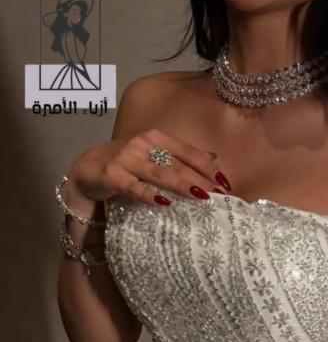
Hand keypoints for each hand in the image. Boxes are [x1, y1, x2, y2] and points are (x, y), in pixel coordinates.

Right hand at [66, 129, 231, 209]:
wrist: (87, 168)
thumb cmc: (126, 163)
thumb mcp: (155, 155)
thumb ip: (181, 156)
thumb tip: (214, 159)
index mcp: (156, 137)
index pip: (187, 152)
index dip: (207, 167)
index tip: (225, 183)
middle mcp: (142, 144)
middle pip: (177, 164)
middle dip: (200, 180)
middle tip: (220, 195)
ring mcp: (126, 159)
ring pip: (159, 174)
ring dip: (182, 185)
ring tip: (201, 197)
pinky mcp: (113, 176)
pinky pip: (134, 187)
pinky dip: (149, 195)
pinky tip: (164, 203)